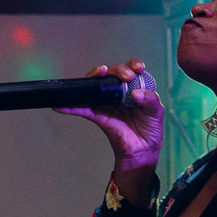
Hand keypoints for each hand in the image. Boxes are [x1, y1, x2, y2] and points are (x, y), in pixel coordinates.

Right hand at [54, 58, 163, 172]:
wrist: (142, 150)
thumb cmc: (150, 129)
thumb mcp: (156, 112)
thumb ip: (150, 100)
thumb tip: (135, 93)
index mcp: (134, 88)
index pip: (130, 70)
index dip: (132, 65)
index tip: (137, 69)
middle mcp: (119, 92)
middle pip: (112, 73)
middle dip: (118, 70)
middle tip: (126, 77)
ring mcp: (106, 102)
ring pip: (95, 85)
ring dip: (93, 77)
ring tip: (99, 74)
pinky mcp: (97, 115)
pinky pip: (81, 109)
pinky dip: (70, 106)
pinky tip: (60, 105)